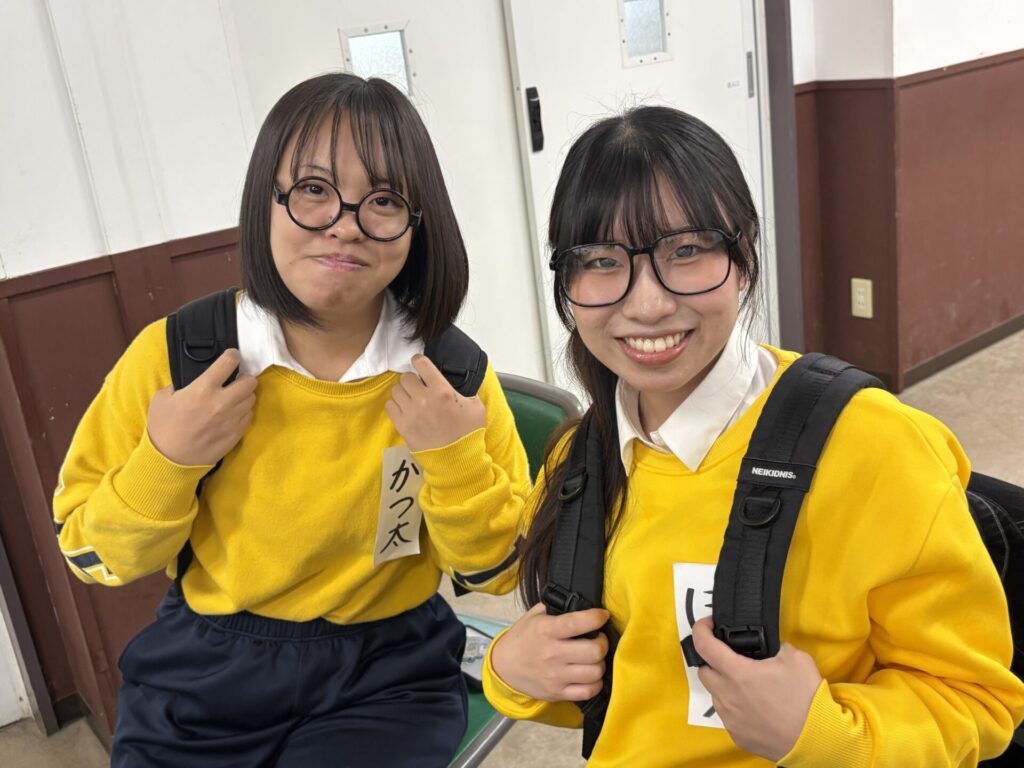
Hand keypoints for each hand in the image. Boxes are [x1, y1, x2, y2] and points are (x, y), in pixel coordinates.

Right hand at [147, 349, 256, 465]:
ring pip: (251, 399)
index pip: (229, 362)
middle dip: (244, 377)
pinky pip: (249, 416)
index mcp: (203, 388)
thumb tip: (191, 382)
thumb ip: (180, 385)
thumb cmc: (163, 428)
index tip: (232, 356)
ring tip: (234, 398)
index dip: (232, 355)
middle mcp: (222, 402)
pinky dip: (243, 412)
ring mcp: (232, 419)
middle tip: (236, 380)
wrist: (169, 460)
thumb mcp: (162, 398)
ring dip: (245, 395)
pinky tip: (233, 414)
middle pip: (250, 381)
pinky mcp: (236, 433)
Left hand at [384, 354, 485, 451]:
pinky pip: (390, 406)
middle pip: (406, 377)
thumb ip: (466, 390)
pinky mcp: (402, 426)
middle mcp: (424, 399)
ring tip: (411, 399)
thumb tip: (459, 382)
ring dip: (403, 392)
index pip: (422, 364)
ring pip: (396, 390)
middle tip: (418, 386)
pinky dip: (396, 405)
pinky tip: (404, 409)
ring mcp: (411, 413)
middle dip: (412, 379)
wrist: (457, 460)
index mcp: (443, 391)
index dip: (419, 360)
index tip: (419, 363)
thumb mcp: (476, 407)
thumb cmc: (469, 433)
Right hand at [489, 603, 609, 701]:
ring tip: (594, 658)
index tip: (602, 615)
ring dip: (600, 663)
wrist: (503, 667)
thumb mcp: (534, 616)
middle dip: (603, 643)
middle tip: (598, 639)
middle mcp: (552, 654)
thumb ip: (556, 608)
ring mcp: (556, 677)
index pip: (578, 623)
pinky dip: (596, 683)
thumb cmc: (522, 638)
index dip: (596, 618)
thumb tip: (581, 603)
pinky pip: (589, 692)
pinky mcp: (558, 694)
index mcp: (546, 631)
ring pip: (595, 672)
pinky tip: (590, 675)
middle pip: (594, 651)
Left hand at [692, 617, 821, 761]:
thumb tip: (768, 647)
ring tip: (748, 685)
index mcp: (737, 673)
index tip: (708, 625)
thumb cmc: (805, 697)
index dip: (701, 629)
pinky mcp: (737, 736)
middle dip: (712, 661)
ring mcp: (730, 719)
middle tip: (732, 658)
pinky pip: (728, 716)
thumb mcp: (794, 657)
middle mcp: (727, 696)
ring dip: (725, 686)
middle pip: (704, 672)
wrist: (817, 739)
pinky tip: (755, 707)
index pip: (703, 645)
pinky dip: (735, 707)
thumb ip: (774, 645)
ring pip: (716, 695)